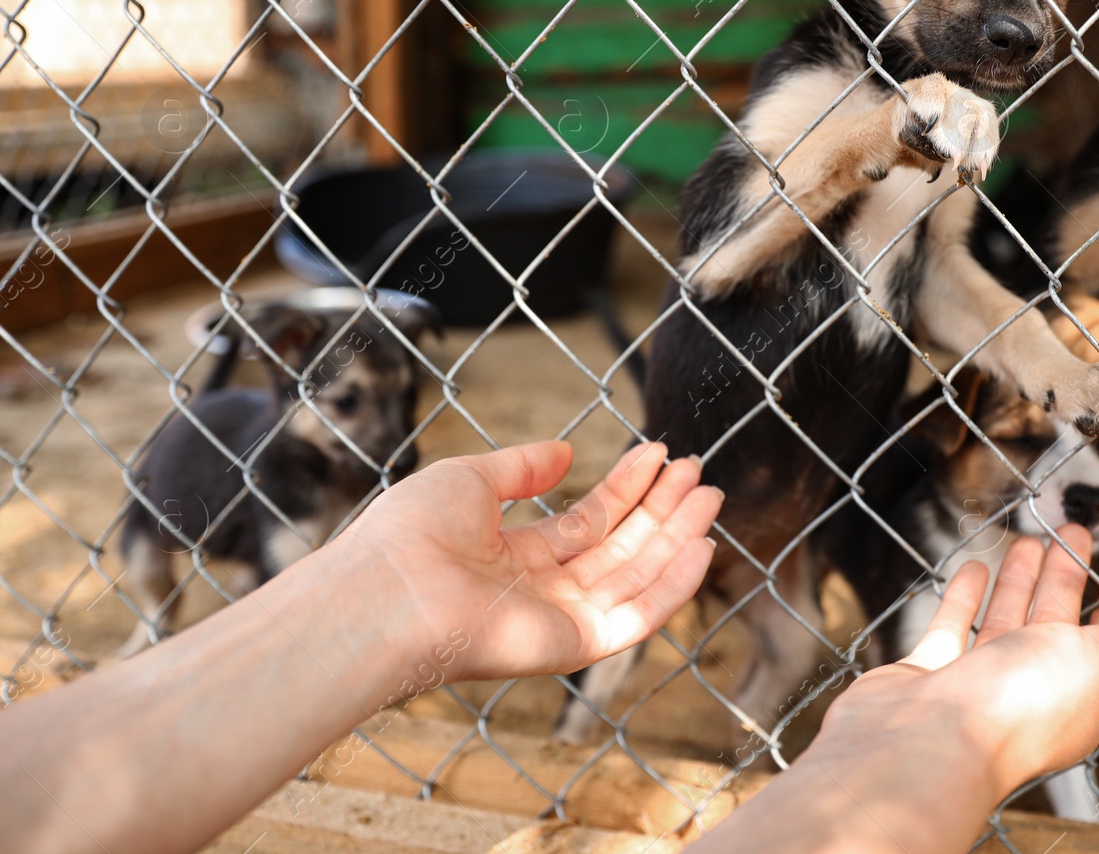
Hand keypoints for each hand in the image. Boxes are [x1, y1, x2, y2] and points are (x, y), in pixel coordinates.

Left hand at [342, 441, 721, 680]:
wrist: (389, 592)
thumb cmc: (412, 534)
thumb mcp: (469, 479)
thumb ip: (521, 467)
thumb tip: (567, 451)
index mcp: (513, 556)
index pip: (587, 521)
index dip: (626, 487)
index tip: (659, 453)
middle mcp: (542, 592)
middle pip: (618, 547)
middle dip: (660, 508)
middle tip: (698, 469)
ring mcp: (560, 621)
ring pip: (636, 576)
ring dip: (676, 536)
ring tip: (710, 494)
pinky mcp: (574, 647)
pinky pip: (636, 617)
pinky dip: (673, 585)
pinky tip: (701, 546)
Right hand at [808, 525, 1098, 798]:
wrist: (925, 742)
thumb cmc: (1019, 706)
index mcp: (1076, 698)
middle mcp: (1026, 693)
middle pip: (1052, 625)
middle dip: (1065, 579)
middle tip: (1071, 530)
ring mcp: (974, 685)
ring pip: (1003, 622)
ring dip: (1017, 583)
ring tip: (1027, 541)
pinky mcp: (928, 674)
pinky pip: (950, 627)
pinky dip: (963, 597)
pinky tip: (973, 567)